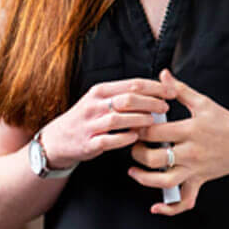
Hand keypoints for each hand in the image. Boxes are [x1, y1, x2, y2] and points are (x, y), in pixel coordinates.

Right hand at [39, 78, 173, 168]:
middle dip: (151, 102)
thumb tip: (156, 90)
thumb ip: (124, 95)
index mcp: (101, 91)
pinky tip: (136, 137)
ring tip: (153, 122)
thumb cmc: (87, 118)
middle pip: (128, 99)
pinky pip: (108, 140)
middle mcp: (95, 105)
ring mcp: (90, 124)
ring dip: (140, 120)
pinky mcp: (88, 143)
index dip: (155, 87)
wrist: (57, 140)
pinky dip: (124, 138)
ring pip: (119, 119)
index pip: (133, 84)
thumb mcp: (101, 100)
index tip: (171, 92)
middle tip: (165, 107)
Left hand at [128, 69, 228, 214]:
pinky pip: (185, 201)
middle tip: (132, 144)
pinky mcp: (198, 182)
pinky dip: (169, 208)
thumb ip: (180, 90)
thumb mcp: (203, 102)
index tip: (132, 123)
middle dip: (137, 152)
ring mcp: (194, 170)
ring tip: (133, 170)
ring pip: (164, 182)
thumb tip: (162, 75)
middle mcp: (191, 152)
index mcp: (190, 130)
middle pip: (154, 158)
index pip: (155, 132)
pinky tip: (155, 207)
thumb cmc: (225, 121)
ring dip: (144, 179)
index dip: (139, 128)